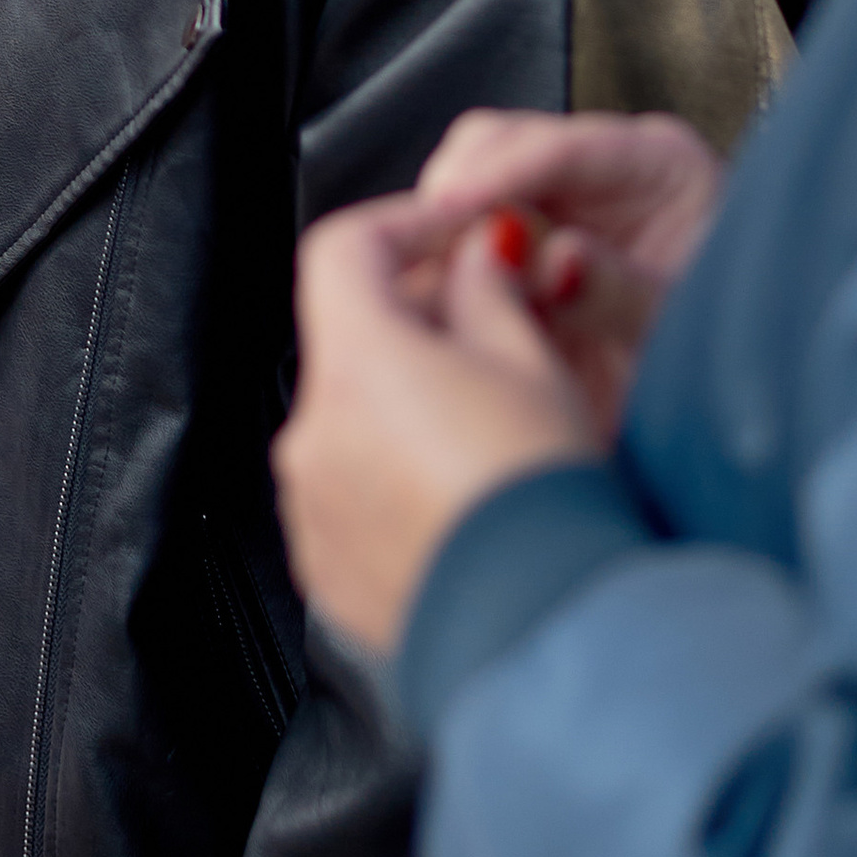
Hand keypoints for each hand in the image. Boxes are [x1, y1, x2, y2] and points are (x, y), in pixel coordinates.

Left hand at [275, 198, 600, 657]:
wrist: (545, 633)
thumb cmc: (543, 499)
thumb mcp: (532, 366)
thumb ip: (488, 290)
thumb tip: (474, 254)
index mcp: (354, 366)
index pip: (343, 249)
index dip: (403, 224)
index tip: (455, 230)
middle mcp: (312, 433)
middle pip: (346, 336)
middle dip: (414, 316)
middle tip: (493, 320)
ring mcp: (310, 505)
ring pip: (348, 415)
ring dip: (402, 397)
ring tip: (488, 418)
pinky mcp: (325, 565)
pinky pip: (349, 487)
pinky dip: (393, 468)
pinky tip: (462, 486)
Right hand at [406, 111, 722, 435]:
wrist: (730, 393)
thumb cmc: (724, 349)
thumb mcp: (679, 325)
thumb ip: (618, 292)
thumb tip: (555, 260)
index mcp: (662, 164)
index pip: (563, 148)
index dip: (497, 175)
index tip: (446, 210)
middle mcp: (606, 168)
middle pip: (498, 147)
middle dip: (456, 198)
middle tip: (425, 258)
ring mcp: (562, 200)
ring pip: (469, 185)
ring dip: (443, 233)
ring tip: (432, 286)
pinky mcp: (526, 239)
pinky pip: (465, 236)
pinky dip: (447, 264)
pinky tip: (441, 300)